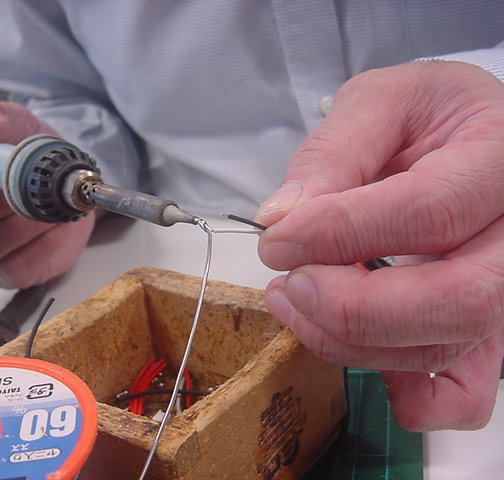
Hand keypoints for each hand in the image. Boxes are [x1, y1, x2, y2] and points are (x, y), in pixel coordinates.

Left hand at [255, 61, 503, 430]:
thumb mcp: (380, 103)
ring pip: (445, 346)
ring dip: (351, 342)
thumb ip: (333, 153)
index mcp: (499, 159)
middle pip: (457, 301)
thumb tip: (282, 217)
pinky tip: (359, 358)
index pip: (428, 212)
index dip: (341, 232)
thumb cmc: (428, 116)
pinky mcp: (484, 327)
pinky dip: (410, 398)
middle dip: (353, 306)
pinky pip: (465, 392)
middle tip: (289, 283)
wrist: (466, 137)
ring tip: (294, 300)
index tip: (278, 240)